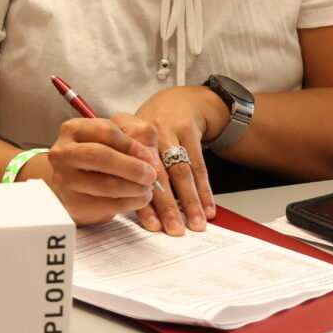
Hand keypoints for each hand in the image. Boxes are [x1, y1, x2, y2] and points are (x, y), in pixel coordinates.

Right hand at [36, 114, 161, 226]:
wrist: (75, 182)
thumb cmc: (99, 155)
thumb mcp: (117, 134)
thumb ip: (136, 135)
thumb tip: (149, 157)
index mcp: (73, 129)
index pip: (105, 131)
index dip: (132, 145)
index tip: (149, 157)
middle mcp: (63, 153)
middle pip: (100, 156)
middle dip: (132, 167)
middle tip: (151, 175)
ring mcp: (64, 179)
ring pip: (104, 184)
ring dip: (134, 188)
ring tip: (147, 188)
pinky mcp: (73, 203)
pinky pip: (106, 205)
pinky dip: (129, 203)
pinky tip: (139, 199)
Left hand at [127, 86, 223, 235]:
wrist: (178, 102)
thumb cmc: (150, 130)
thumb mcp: (132, 143)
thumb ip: (128, 172)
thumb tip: (129, 209)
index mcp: (125, 139)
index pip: (134, 176)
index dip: (144, 203)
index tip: (153, 226)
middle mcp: (145, 132)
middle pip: (158, 173)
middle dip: (168, 205)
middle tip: (174, 230)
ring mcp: (167, 129)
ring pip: (181, 170)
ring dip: (190, 201)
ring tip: (196, 224)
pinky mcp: (188, 129)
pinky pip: (199, 164)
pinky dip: (205, 189)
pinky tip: (208, 208)